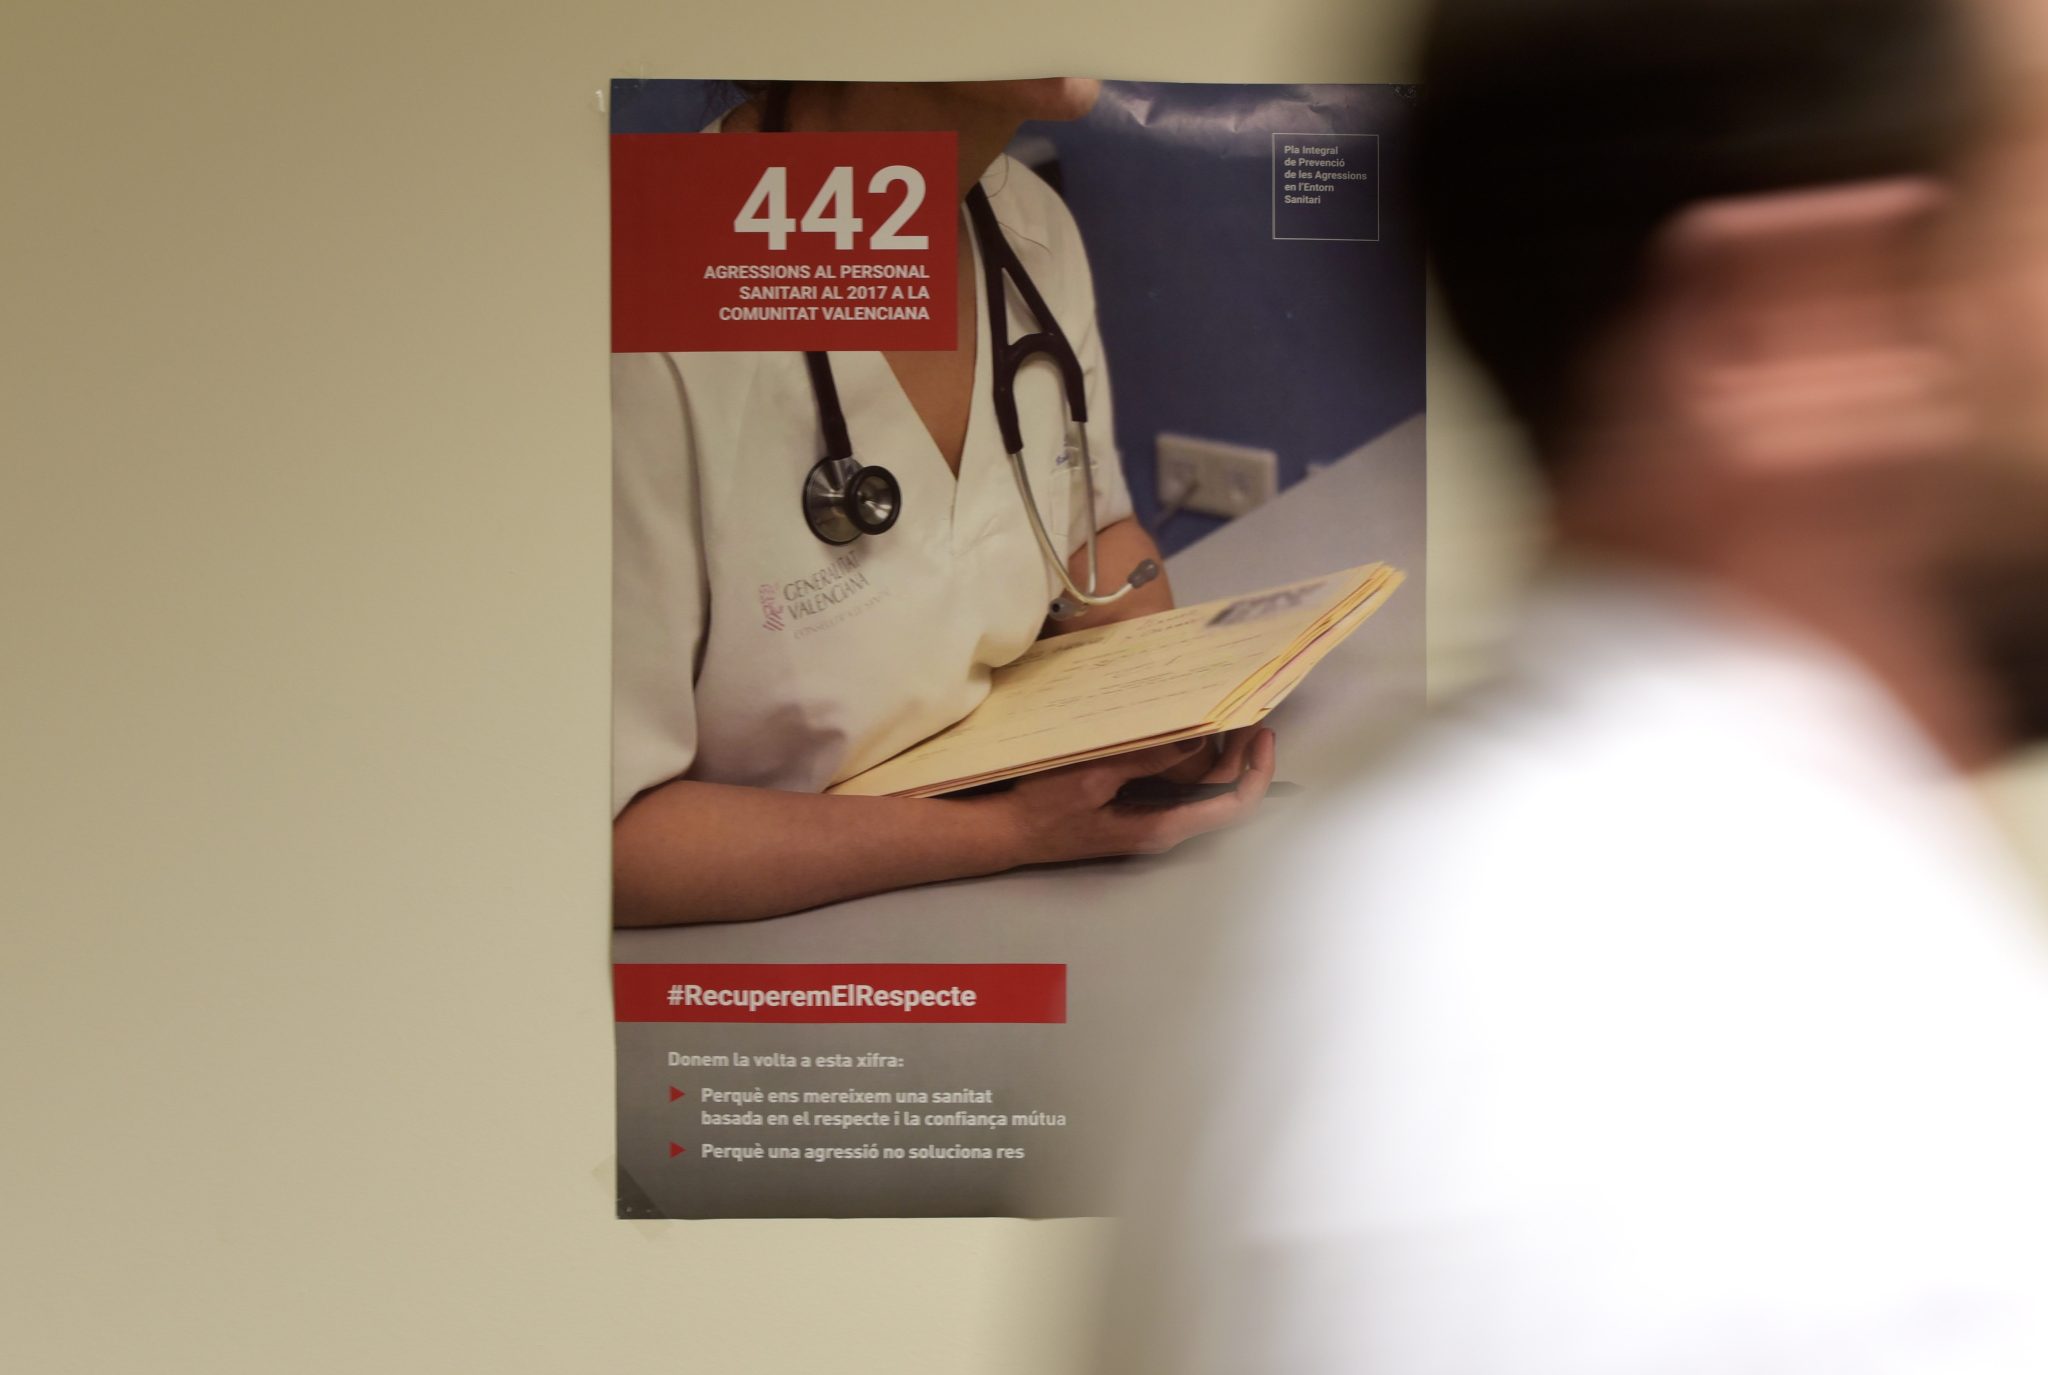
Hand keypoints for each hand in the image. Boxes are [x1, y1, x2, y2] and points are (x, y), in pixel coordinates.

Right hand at [990, 730, 1277, 865]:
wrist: (1012, 831)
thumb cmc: (1044, 807)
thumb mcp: (1092, 776)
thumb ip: (1145, 758)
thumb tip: (1196, 737)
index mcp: (1163, 825)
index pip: (1232, 804)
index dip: (1256, 771)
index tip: (1262, 734)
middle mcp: (1167, 826)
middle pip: (1225, 792)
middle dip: (1243, 753)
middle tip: (1249, 709)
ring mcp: (1155, 819)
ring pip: (1206, 788)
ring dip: (1222, 752)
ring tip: (1228, 711)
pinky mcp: (1141, 808)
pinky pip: (1182, 784)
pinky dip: (1196, 756)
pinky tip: (1190, 728)